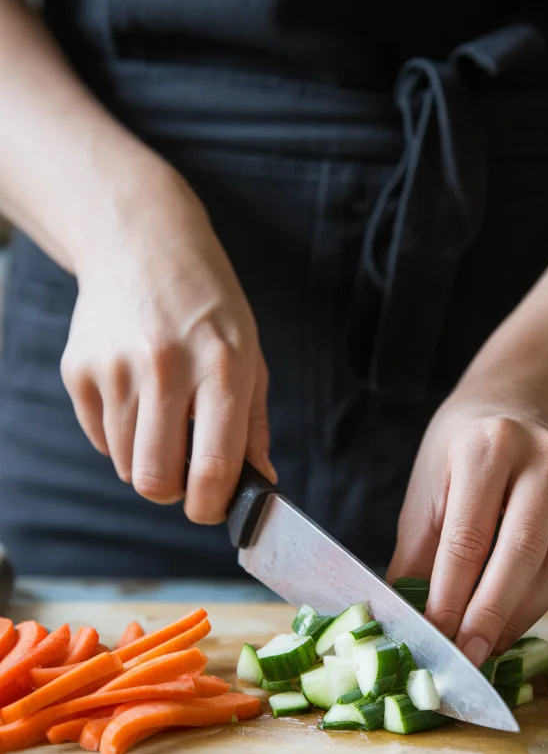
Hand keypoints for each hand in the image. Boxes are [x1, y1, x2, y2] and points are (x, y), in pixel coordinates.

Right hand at [61, 166, 274, 522]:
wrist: (143, 244)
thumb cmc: (207, 306)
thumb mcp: (249, 354)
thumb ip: (253, 426)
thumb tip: (260, 483)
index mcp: (221, 368)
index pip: (214, 466)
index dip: (212, 507)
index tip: (211, 510)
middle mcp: (166, 368)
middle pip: (156, 479)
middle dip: (172, 493)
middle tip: (184, 476)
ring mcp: (116, 368)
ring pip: (126, 464)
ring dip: (146, 458)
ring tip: (162, 417)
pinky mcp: (80, 370)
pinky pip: (100, 439)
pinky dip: (120, 436)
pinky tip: (136, 397)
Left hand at [389, 395, 547, 663]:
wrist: (516, 407)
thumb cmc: (460, 455)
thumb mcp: (426, 490)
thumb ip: (418, 555)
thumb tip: (408, 623)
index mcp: (487, 445)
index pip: (468, 537)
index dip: (451, 596)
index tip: (436, 638)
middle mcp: (543, 453)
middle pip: (520, 554)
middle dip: (490, 615)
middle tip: (469, 656)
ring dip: (520, 616)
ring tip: (490, 645)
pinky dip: (544, 597)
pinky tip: (516, 615)